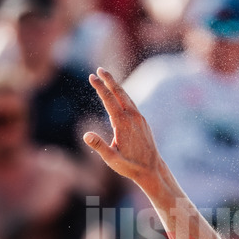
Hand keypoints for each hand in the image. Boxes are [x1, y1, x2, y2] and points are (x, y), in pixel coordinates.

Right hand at [84, 68, 163, 189]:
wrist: (152, 169)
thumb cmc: (130, 166)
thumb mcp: (111, 159)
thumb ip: (99, 146)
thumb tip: (86, 135)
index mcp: (122, 123)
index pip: (109, 100)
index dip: (99, 87)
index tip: (91, 77)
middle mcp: (132, 117)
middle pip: (119, 93)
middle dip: (109, 80)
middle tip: (99, 69)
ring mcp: (139, 118)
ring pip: (127, 97)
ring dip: (116, 87)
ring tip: (108, 78)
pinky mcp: (143, 122)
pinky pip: (131, 104)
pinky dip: (123, 96)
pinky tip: (119, 96)